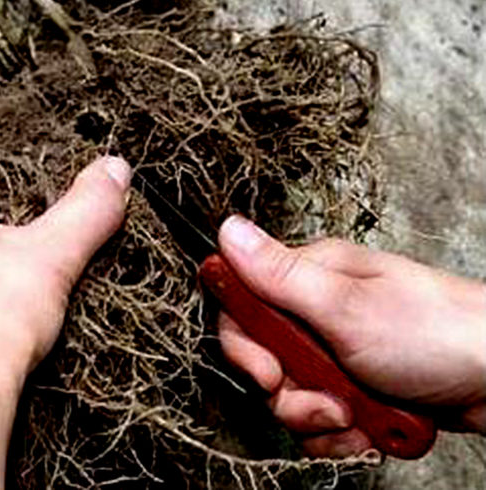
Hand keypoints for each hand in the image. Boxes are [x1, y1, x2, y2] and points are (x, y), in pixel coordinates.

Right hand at [217, 216, 485, 456]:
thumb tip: (228, 229)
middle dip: (290, 392)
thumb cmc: (436, 330)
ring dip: (319, 418)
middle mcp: (316, 311)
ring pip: (289, 396)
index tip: (269, 371)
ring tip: (358, 414)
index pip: (242, 306)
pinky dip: (340, 433)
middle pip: (263, 360)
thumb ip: (278, 275)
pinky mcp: (351, 384)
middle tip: (327, 398)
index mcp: (309, 277)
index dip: (244, 346)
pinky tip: (368, 425)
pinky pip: (318, 419)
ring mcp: (334, 351)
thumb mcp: (345, 305)